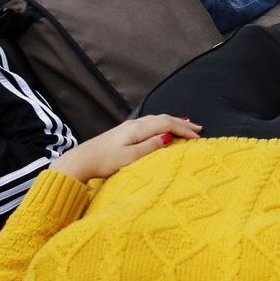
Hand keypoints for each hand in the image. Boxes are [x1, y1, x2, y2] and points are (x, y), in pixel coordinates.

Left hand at [59, 113, 199, 181]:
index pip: (167, 124)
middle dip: (182, 123)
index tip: (198, 137)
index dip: (183, 129)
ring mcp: (128, 127)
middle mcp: (134, 124)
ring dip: (172, 122)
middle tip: (198, 128)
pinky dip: (161, 123)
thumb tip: (168, 136)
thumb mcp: (130, 157)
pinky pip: (149, 123)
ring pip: (156, 119)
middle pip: (163, 118)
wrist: (81, 160)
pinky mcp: (123, 132)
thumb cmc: (104, 162)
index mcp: (138, 129)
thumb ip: (150, 146)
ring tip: (185, 125)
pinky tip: (162, 128)